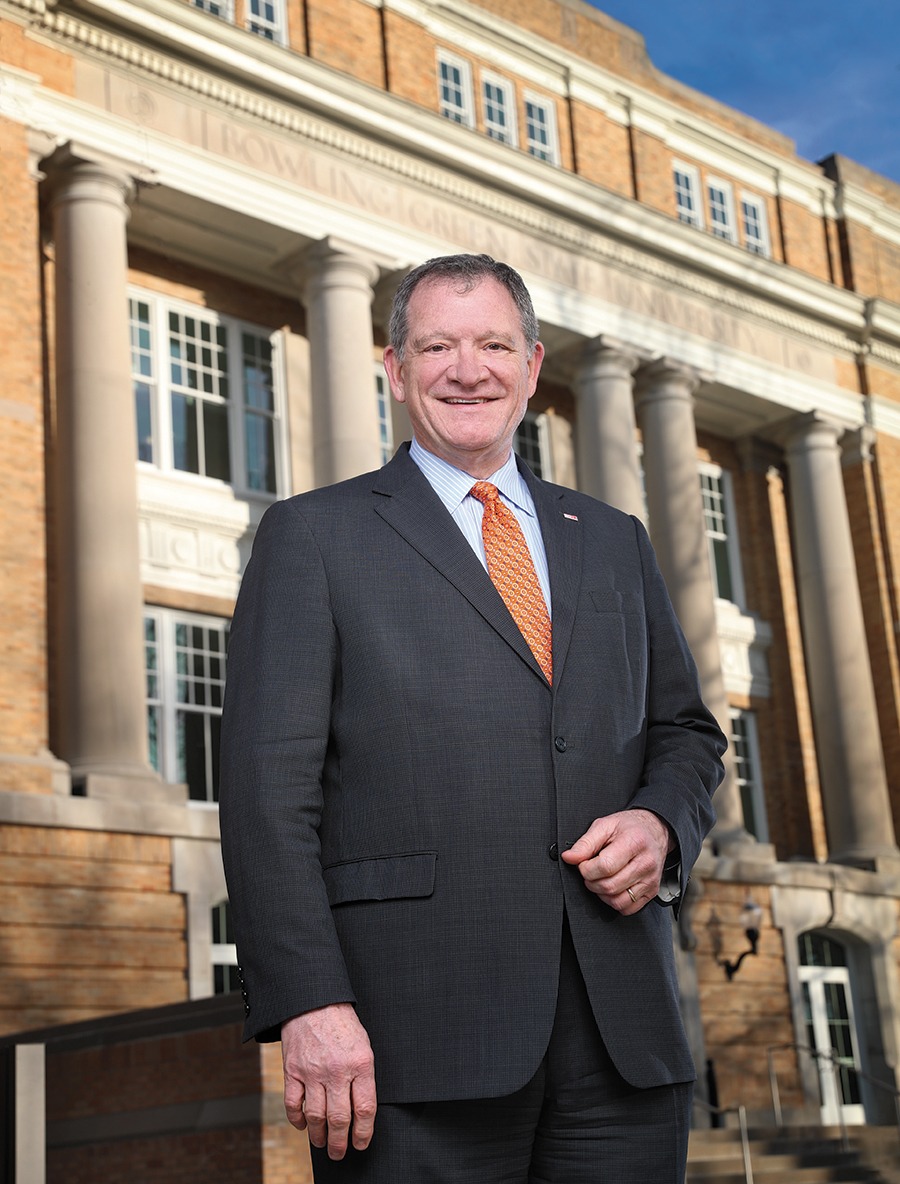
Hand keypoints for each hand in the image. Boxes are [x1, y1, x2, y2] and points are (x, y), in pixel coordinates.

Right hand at [281, 1003, 376, 1159]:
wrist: (313, 1000)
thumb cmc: (341, 1023)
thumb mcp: (363, 1045)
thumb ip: (363, 1075)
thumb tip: (361, 1109)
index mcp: (360, 1063)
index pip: (365, 1109)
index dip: (364, 1132)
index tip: (361, 1143)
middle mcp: (337, 1070)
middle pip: (339, 1118)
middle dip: (340, 1142)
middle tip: (339, 1152)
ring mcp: (312, 1071)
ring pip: (315, 1116)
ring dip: (319, 1136)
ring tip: (322, 1143)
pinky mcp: (292, 1070)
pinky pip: (293, 1104)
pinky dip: (297, 1119)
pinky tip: (302, 1125)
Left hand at [561, 808, 673, 913]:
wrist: (654, 831)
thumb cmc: (629, 828)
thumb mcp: (605, 825)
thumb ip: (585, 843)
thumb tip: (569, 858)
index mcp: (634, 842)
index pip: (605, 866)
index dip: (587, 869)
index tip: (583, 864)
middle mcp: (645, 863)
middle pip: (609, 886)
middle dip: (591, 881)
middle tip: (590, 871)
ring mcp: (650, 879)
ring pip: (617, 901)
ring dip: (601, 893)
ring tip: (600, 879)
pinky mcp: (651, 891)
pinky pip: (627, 908)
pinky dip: (614, 902)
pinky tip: (612, 887)